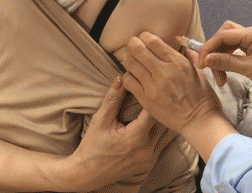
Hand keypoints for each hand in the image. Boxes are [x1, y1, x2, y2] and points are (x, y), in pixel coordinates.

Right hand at [68, 77, 156, 191]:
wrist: (86, 174)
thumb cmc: (92, 145)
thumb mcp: (101, 120)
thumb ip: (113, 98)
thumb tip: (121, 77)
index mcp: (136, 137)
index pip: (153, 110)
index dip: (153, 97)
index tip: (151, 87)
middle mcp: (147, 150)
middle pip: (162, 121)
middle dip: (160, 108)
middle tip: (161, 93)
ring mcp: (149, 159)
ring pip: (165, 134)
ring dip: (163, 120)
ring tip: (163, 106)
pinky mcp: (149, 164)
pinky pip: (161, 144)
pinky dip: (161, 133)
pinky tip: (159, 123)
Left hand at [122, 32, 223, 135]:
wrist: (199, 120)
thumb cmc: (202, 95)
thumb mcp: (199, 70)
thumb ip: (188, 54)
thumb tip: (179, 41)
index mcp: (177, 62)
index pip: (154, 42)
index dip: (145, 36)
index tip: (144, 37)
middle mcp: (164, 72)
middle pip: (138, 50)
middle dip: (132, 43)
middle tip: (132, 43)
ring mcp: (153, 86)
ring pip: (131, 64)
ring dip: (128, 58)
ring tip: (129, 57)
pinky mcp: (146, 100)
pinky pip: (129, 82)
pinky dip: (128, 75)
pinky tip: (132, 75)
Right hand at [197, 21, 251, 99]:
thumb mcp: (250, 70)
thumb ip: (227, 62)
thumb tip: (206, 59)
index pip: (223, 35)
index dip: (209, 48)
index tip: (200, 64)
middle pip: (225, 34)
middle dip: (214, 50)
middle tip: (209, 69)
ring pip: (230, 42)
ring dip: (221, 56)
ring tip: (220, 77)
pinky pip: (238, 48)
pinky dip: (230, 58)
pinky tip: (227, 71)